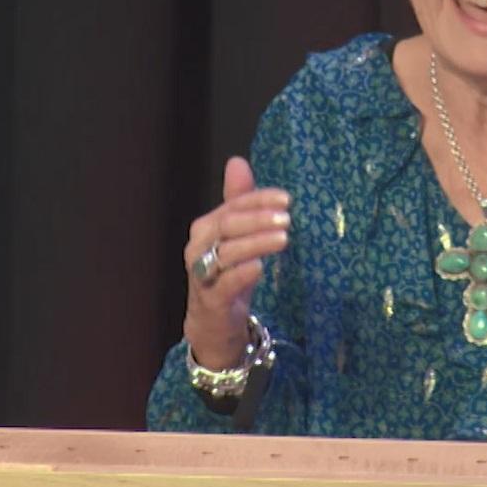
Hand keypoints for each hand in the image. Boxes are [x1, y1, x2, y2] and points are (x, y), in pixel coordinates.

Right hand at [182, 156, 290, 368]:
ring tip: (283, 238)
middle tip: (288, 217)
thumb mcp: (237, 238)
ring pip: (226, 252)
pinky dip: (241, 274)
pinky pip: (223, 284)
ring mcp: (201, 275)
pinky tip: (260, 267)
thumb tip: (237, 161)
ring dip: (255, 243)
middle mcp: (198, 247)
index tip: (287, 199)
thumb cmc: (229, 276)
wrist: (214, 325)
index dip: (258, 199)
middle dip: (258, 219)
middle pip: (227, 225)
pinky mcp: (210, 301)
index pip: (232, 205)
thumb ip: (239, 202)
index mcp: (206, 227)